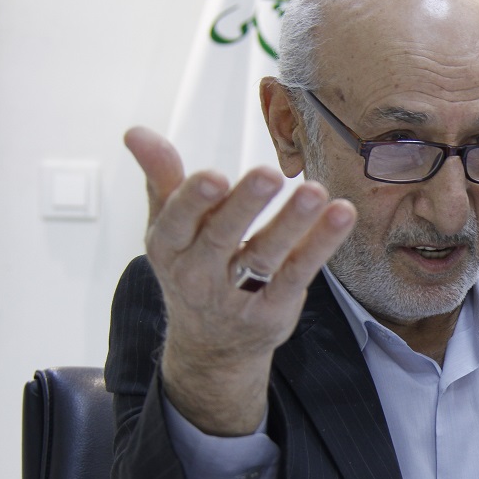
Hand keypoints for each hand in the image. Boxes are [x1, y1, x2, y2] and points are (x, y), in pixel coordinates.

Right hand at [124, 126, 355, 434]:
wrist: (211, 346)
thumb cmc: (191, 267)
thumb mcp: (169, 226)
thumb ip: (161, 177)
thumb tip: (136, 132)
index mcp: (169, 246)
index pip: (177, 221)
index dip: (194, 200)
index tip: (214, 175)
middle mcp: (198, 273)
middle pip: (222, 236)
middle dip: (246, 205)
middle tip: (269, 174)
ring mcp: (237, 296)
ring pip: (266, 255)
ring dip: (292, 222)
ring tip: (315, 192)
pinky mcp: (273, 309)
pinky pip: (298, 273)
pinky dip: (321, 244)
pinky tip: (342, 214)